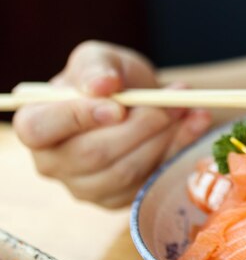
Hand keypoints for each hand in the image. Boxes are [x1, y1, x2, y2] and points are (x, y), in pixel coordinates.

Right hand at [13, 40, 212, 207]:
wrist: (140, 100)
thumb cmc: (111, 78)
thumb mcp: (101, 58)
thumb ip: (95, 67)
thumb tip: (102, 86)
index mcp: (36, 124)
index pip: (39, 129)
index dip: (78, 118)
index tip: (119, 106)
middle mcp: (53, 162)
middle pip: (93, 154)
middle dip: (142, 126)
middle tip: (173, 102)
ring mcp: (85, 187)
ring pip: (127, 171)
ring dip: (165, 137)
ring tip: (186, 108)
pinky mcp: (118, 200)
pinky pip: (150, 180)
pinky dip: (179, 149)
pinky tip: (196, 123)